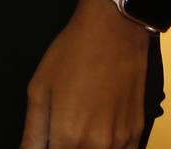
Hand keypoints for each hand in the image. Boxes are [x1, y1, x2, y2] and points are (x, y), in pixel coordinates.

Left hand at [20, 0, 149, 148]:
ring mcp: (121, 142)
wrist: (113, 34)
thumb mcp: (39, 90)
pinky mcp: (138, 133)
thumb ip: (33, 131)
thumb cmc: (70, 57)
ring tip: (78, 125)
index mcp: (68, 137)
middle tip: (58, 132)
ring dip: (85, 148)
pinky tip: (97, 133)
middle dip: (64, 148)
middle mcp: (98, 146)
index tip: (46, 142)